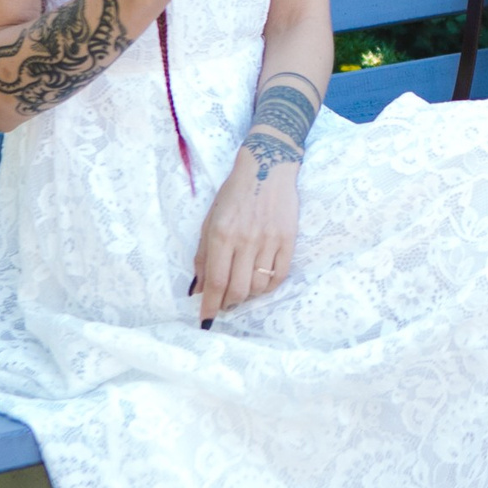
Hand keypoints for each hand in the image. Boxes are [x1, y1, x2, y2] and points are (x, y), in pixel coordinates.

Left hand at [193, 161, 299, 321]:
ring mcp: (269, 240)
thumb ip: (203, 256)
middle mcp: (245, 240)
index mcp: (221, 234)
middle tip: (225, 304)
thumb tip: (199, 289)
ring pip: (258, 286)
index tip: (206, 320)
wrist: (267, 168)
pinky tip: (260, 283)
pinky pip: (279, 275)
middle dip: (228, 304)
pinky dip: (267, 287)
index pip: (215, 281)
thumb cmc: (234, 194)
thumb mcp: (210, 220)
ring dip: (248, 295)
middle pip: (237, 289)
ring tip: (242, 290)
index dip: (210, 305)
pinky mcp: (288, 240)